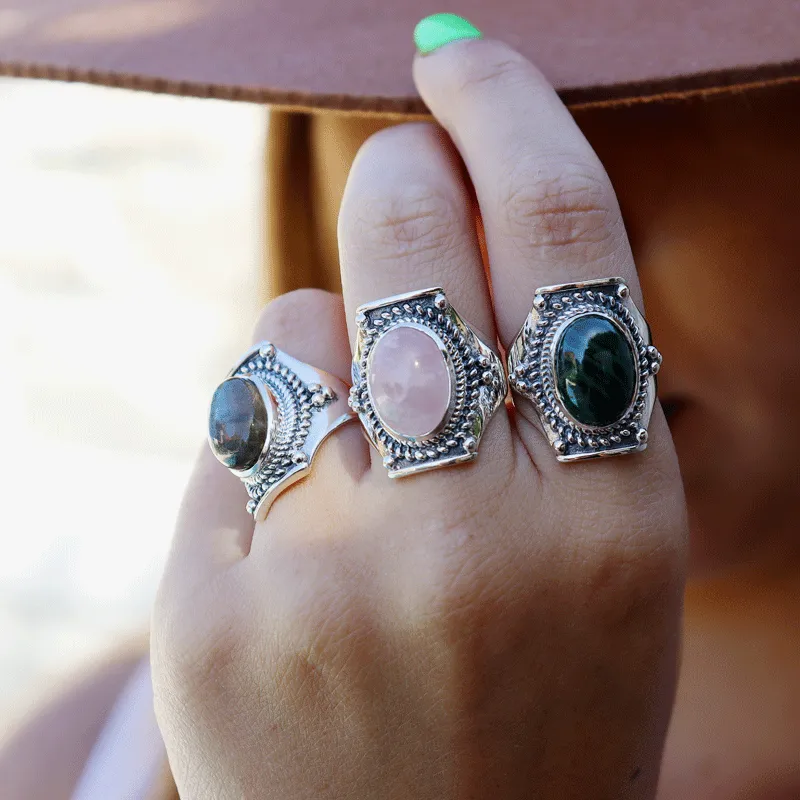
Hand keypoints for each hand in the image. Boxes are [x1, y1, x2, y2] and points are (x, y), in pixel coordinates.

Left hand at [152, 31, 686, 799]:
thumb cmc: (532, 711)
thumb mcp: (605, 566)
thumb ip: (552, 408)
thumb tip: (445, 241)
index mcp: (612, 520)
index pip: (564, 234)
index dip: (513, 112)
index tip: (463, 59)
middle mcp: (474, 537)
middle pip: (407, 232)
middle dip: (398, 173)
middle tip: (401, 177)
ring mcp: (328, 578)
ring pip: (297, 323)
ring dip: (328, 342)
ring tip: (362, 450)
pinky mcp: (211, 615)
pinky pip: (228, 430)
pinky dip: (264, 442)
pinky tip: (298, 535)